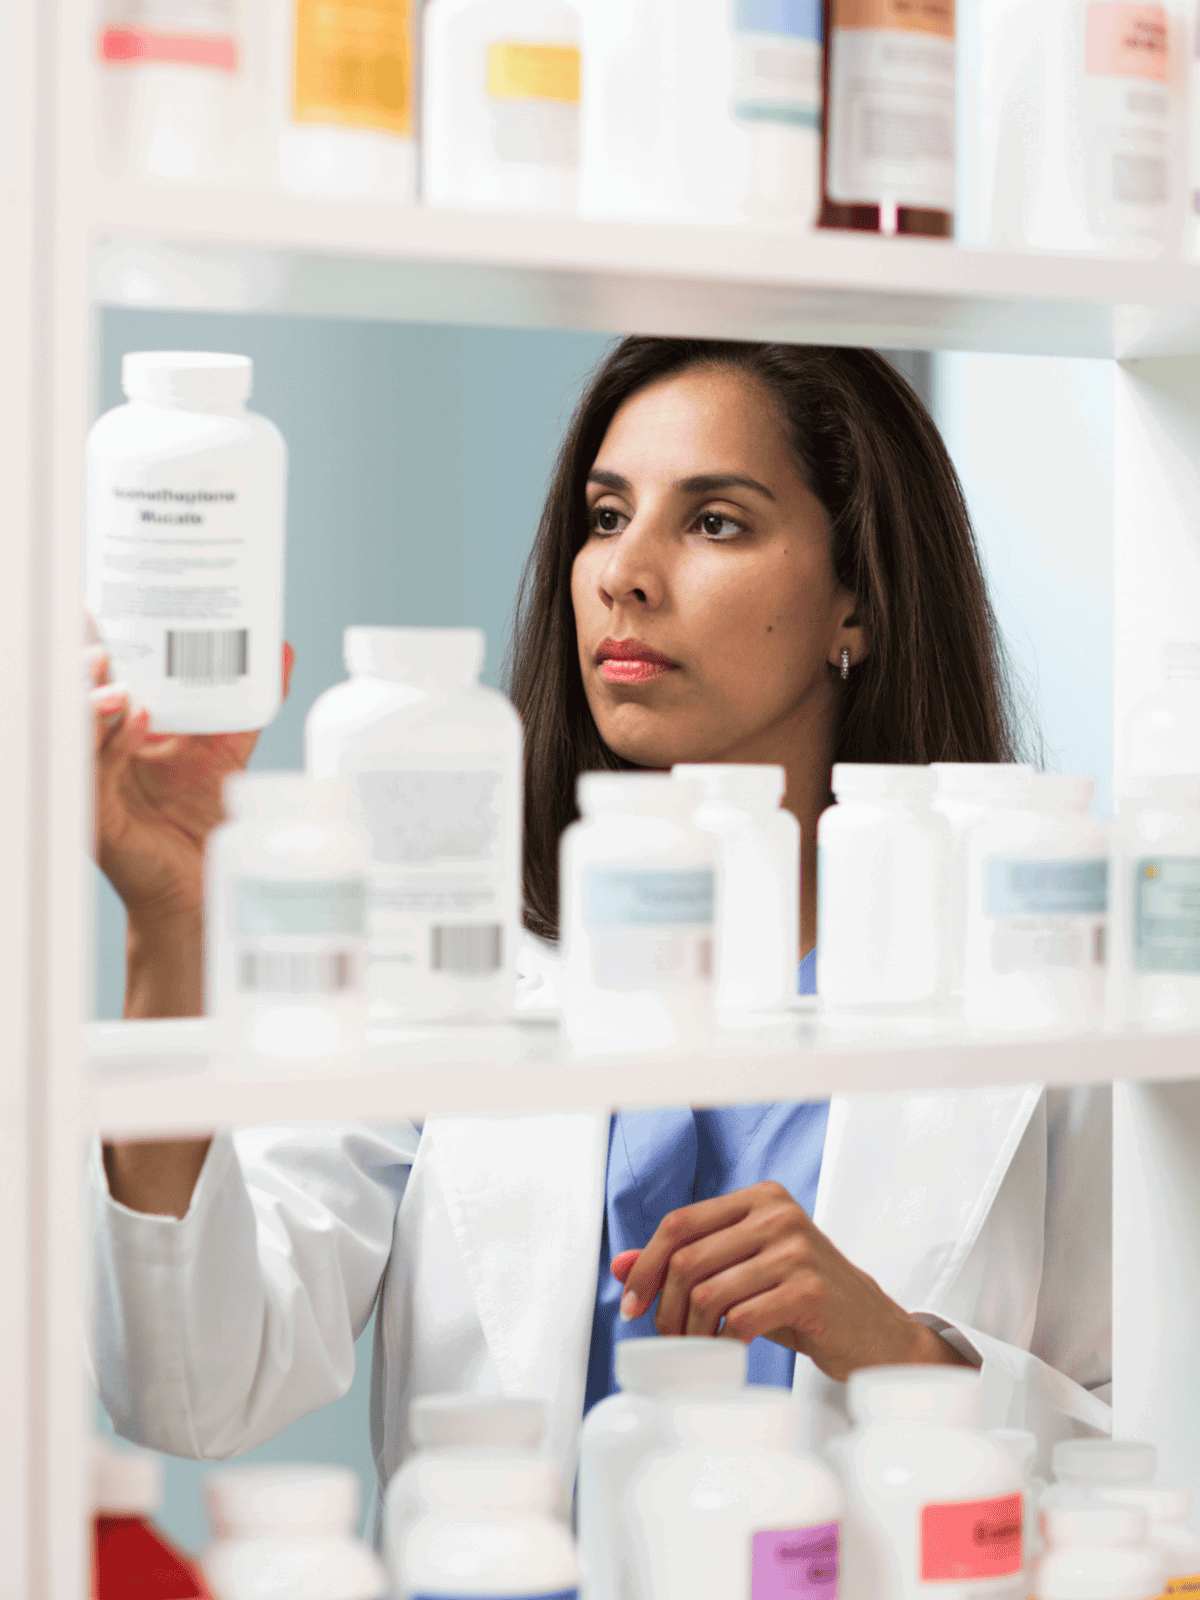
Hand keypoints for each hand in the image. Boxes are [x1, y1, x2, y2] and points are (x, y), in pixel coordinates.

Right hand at [91, 641, 294, 925]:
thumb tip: (281, 651)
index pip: (87, 682)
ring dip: (89, 703)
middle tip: (103, 642)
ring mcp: (89, 788)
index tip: (93, 608)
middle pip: (67, 704)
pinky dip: (113, 746)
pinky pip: (95, 778)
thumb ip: (246, 704)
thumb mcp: (223, 749)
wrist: (201, 884)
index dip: (85, 645)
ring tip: (115, 681)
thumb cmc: (198, 819)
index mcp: (111, 734)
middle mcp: (92, 757)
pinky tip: (135, 720)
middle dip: (78, 669)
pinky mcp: (97, 821)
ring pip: (72, 738)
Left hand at [611, 1181, 969, 1381]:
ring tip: (697, 1349)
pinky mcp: (809, 1290)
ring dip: (690, 1331)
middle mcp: (777, 1214)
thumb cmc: (804, 1300)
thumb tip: (619, 1265)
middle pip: (687, 1258)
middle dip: (663, 1306)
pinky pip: (740, 1319)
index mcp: (760, 1199)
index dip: (645, 1265)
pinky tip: (727, 1353)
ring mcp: (796, 1250)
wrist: (873, 1331)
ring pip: (707, 1292)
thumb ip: (687, 1263)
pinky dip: (722, 1344)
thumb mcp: (744, 1272)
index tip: (632, 1306)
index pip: (679, 1223)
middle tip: (665, 1339)